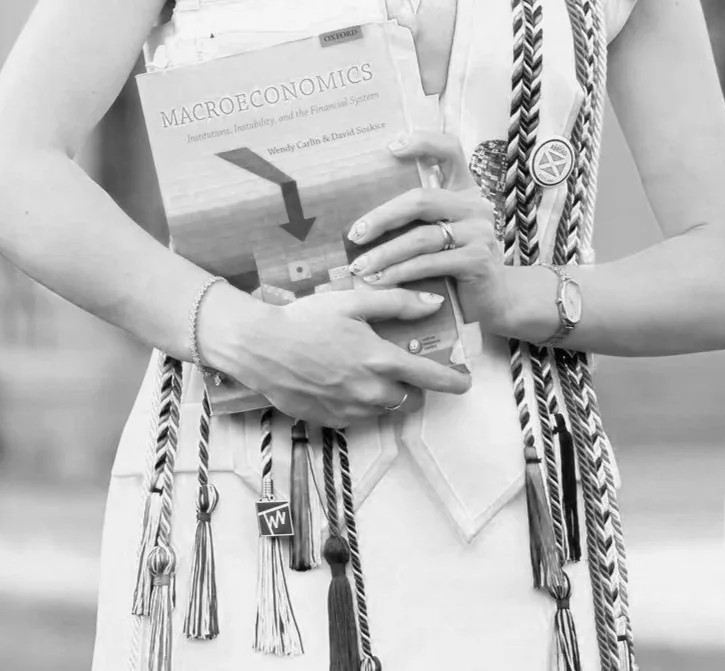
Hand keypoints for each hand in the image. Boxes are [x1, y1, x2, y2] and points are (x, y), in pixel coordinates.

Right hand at [207, 285, 471, 428]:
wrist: (259, 348)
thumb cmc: (305, 319)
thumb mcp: (352, 303)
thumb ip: (396, 304)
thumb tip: (434, 304)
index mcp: (380, 361)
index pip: (431, 378)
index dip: (453, 381)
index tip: (465, 382)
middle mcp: (370, 392)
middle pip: (408, 398)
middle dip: (409, 384)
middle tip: (395, 366)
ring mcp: (348, 410)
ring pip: (382, 409)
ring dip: (383, 395)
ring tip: (363, 372)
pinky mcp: (328, 421)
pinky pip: (355, 417)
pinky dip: (357, 404)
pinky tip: (339, 383)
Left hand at [347, 131, 508, 327]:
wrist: (495, 299)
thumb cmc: (458, 262)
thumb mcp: (444, 231)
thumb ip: (419, 217)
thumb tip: (363, 216)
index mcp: (465, 190)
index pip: (450, 150)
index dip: (424, 142)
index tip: (391, 147)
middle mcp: (475, 205)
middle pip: (421, 200)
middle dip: (382, 217)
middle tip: (355, 234)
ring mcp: (479, 232)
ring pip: (421, 237)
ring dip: (385, 253)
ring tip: (361, 267)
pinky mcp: (478, 261)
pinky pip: (429, 264)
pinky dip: (400, 273)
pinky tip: (381, 281)